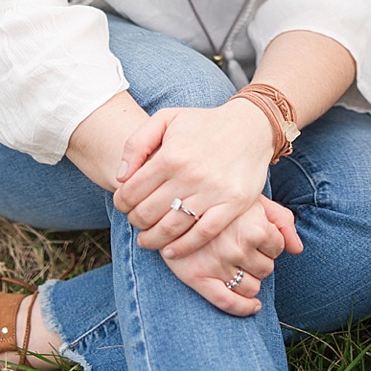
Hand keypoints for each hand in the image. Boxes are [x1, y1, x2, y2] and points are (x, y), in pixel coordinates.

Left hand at [111, 100, 276, 255]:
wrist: (250, 128)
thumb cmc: (203, 124)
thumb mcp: (166, 119)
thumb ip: (137, 143)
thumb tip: (120, 177)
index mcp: (170, 155)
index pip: (132, 190)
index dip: (121, 202)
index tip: (122, 205)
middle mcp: (190, 174)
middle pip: (148, 212)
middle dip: (135, 221)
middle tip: (134, 222)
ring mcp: (213, 192)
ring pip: (172, 227)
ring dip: (153, 239)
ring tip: (146, 240)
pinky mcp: (233, 205)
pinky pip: (203, 233)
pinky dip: (183, 247)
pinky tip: (170, 251)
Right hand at [158, 196, 303, 316]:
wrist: (171, 196)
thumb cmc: (217, 196)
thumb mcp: (252, 198)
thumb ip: (281, 219)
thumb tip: (297, 249)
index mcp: (253, 226)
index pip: (277, 247)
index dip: (270, 242)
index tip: (256, 235)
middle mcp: (237, 247)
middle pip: (266, 268)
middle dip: (260, 259)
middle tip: (242, 247)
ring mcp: (217, 264)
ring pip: (252, 287)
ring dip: (251, 279)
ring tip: (237, 264)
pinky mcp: (198, 278)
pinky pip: (228, 303)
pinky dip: (244, 308)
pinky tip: (252, 306)